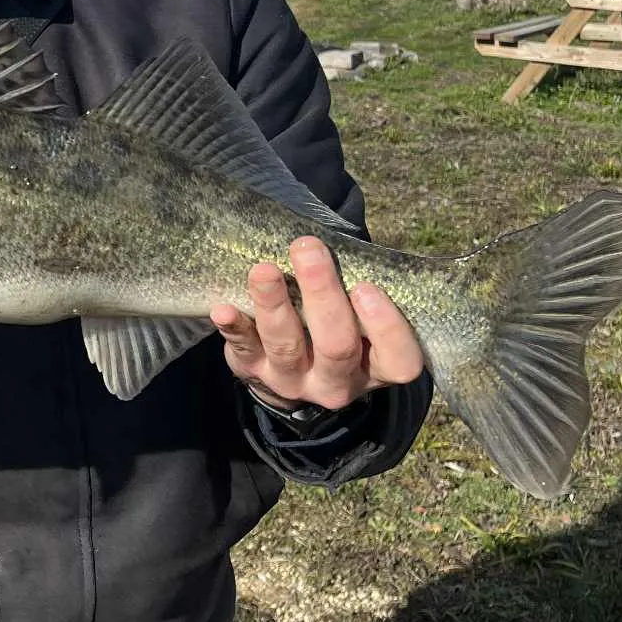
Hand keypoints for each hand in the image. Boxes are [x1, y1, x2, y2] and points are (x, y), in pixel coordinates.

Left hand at [209, 235, 423, 413]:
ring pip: (286, 346)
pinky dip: (234, 328)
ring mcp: (293, 379)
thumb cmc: (335, 321)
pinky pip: (243, 350)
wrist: (292, 367)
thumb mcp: (359, 314)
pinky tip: (223, 309)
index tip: (366, 287)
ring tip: (264, 271)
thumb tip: (343, 240)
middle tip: (309, 251)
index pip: (398, 361)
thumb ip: (359, 285)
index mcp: (375, 367)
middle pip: (337, 346)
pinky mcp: (253, 371)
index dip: (386, 327)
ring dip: (274, 305)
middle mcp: (336, 381)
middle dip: (323, 296)